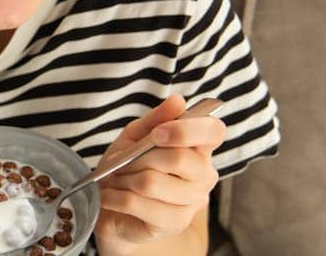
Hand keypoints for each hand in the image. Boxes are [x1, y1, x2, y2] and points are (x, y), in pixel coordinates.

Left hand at [92, 94, 225, 253]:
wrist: (114, 207)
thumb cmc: (128, 168)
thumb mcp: (136, 137)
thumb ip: (155, 119)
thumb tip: (178, 101)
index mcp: (199, 149)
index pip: (214, 131)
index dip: (186, 129)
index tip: (158, 133)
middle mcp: (204, 175)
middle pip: (179, 158)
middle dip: (139, 158)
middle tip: (122, 162)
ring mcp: (192, 202)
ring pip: (153, 182)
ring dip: (125, 178)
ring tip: (116, 179)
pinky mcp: (175, 223)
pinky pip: (138, 203)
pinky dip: (116, 197)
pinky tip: (110, 196)